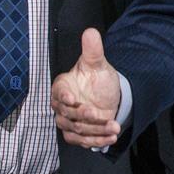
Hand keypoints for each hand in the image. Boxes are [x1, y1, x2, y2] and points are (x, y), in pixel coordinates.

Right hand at [51, 28, 122, 147]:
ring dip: (95, 131)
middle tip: (98, 114)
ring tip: (113, 127)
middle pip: (68, 115)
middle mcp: (62, 106)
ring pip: (77, 130)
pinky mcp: (77, 134)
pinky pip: (82, 141)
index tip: (74, 99)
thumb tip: (90, 32)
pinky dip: (97, 141)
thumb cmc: (97, 78)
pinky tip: (111, 138)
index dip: (65, 97)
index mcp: (62, 86)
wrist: (108, 96)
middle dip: (84, 116)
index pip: (59, 93)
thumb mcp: (97, 64)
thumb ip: (93, 50)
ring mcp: (69, 121)